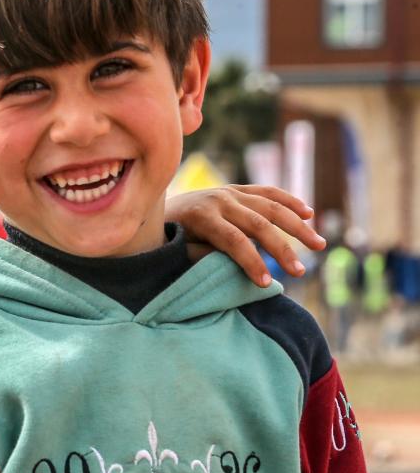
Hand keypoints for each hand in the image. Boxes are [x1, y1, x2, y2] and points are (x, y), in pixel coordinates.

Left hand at [168, 185, 326, 286]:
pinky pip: (268, 192)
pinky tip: (309, 214)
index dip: (251, 262)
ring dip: (297, 226)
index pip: (234, 241)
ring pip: (271, 206)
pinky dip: (290, 202)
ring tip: (318, 245)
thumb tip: (231, 265)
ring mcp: (229, 192)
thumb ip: (202, 255)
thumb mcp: (176, 249)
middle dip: (281, 249)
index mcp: (201, 216)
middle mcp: (218, 200)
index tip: (266, 284)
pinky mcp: (236, 189)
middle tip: (299, 272)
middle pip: (258, 224)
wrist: (153, 206)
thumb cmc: (166, 236)